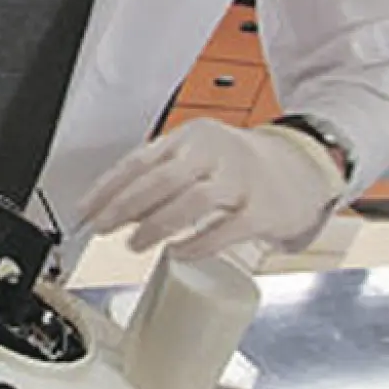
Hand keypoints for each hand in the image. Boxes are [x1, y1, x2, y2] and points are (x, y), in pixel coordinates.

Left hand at [77, 119, 346, 259]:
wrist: (303, 167)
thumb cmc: (239, 166)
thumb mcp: (197, 156)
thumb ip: (159, 176)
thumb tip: (113, 208)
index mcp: (191, 136)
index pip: (140, 160)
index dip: (108, 187)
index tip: (85, 211)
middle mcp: (215, 152)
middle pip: (160, 178)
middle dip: (124, 206)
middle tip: (102, 228)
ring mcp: (242, 179)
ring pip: (191, 201)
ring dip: (155, 225)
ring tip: (134, 244)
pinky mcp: (264, 209)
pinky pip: (225, 229)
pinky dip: (197, 243)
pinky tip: (177, 252)